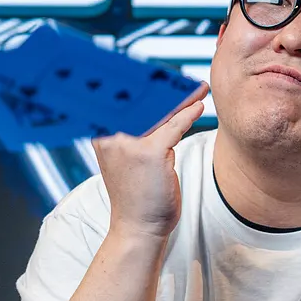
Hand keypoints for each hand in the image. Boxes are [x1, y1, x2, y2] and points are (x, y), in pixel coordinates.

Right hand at [92, 83, 208, 239]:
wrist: (138, 227)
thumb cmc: (137, 194)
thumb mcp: (129, 158)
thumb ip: (135, 133)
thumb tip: (153, 106)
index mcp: (101, 134)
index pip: (123, 100)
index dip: (143, 83)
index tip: (161, 74)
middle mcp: (110, 135)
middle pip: (142, 100)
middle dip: (165, 86)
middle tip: (183, 78)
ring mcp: (128, 143)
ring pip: (160, 110)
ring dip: (181, 97)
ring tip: (196, 88)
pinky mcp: (149, 153)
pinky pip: (173, 126)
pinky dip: (188, 113)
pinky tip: (199, 105)